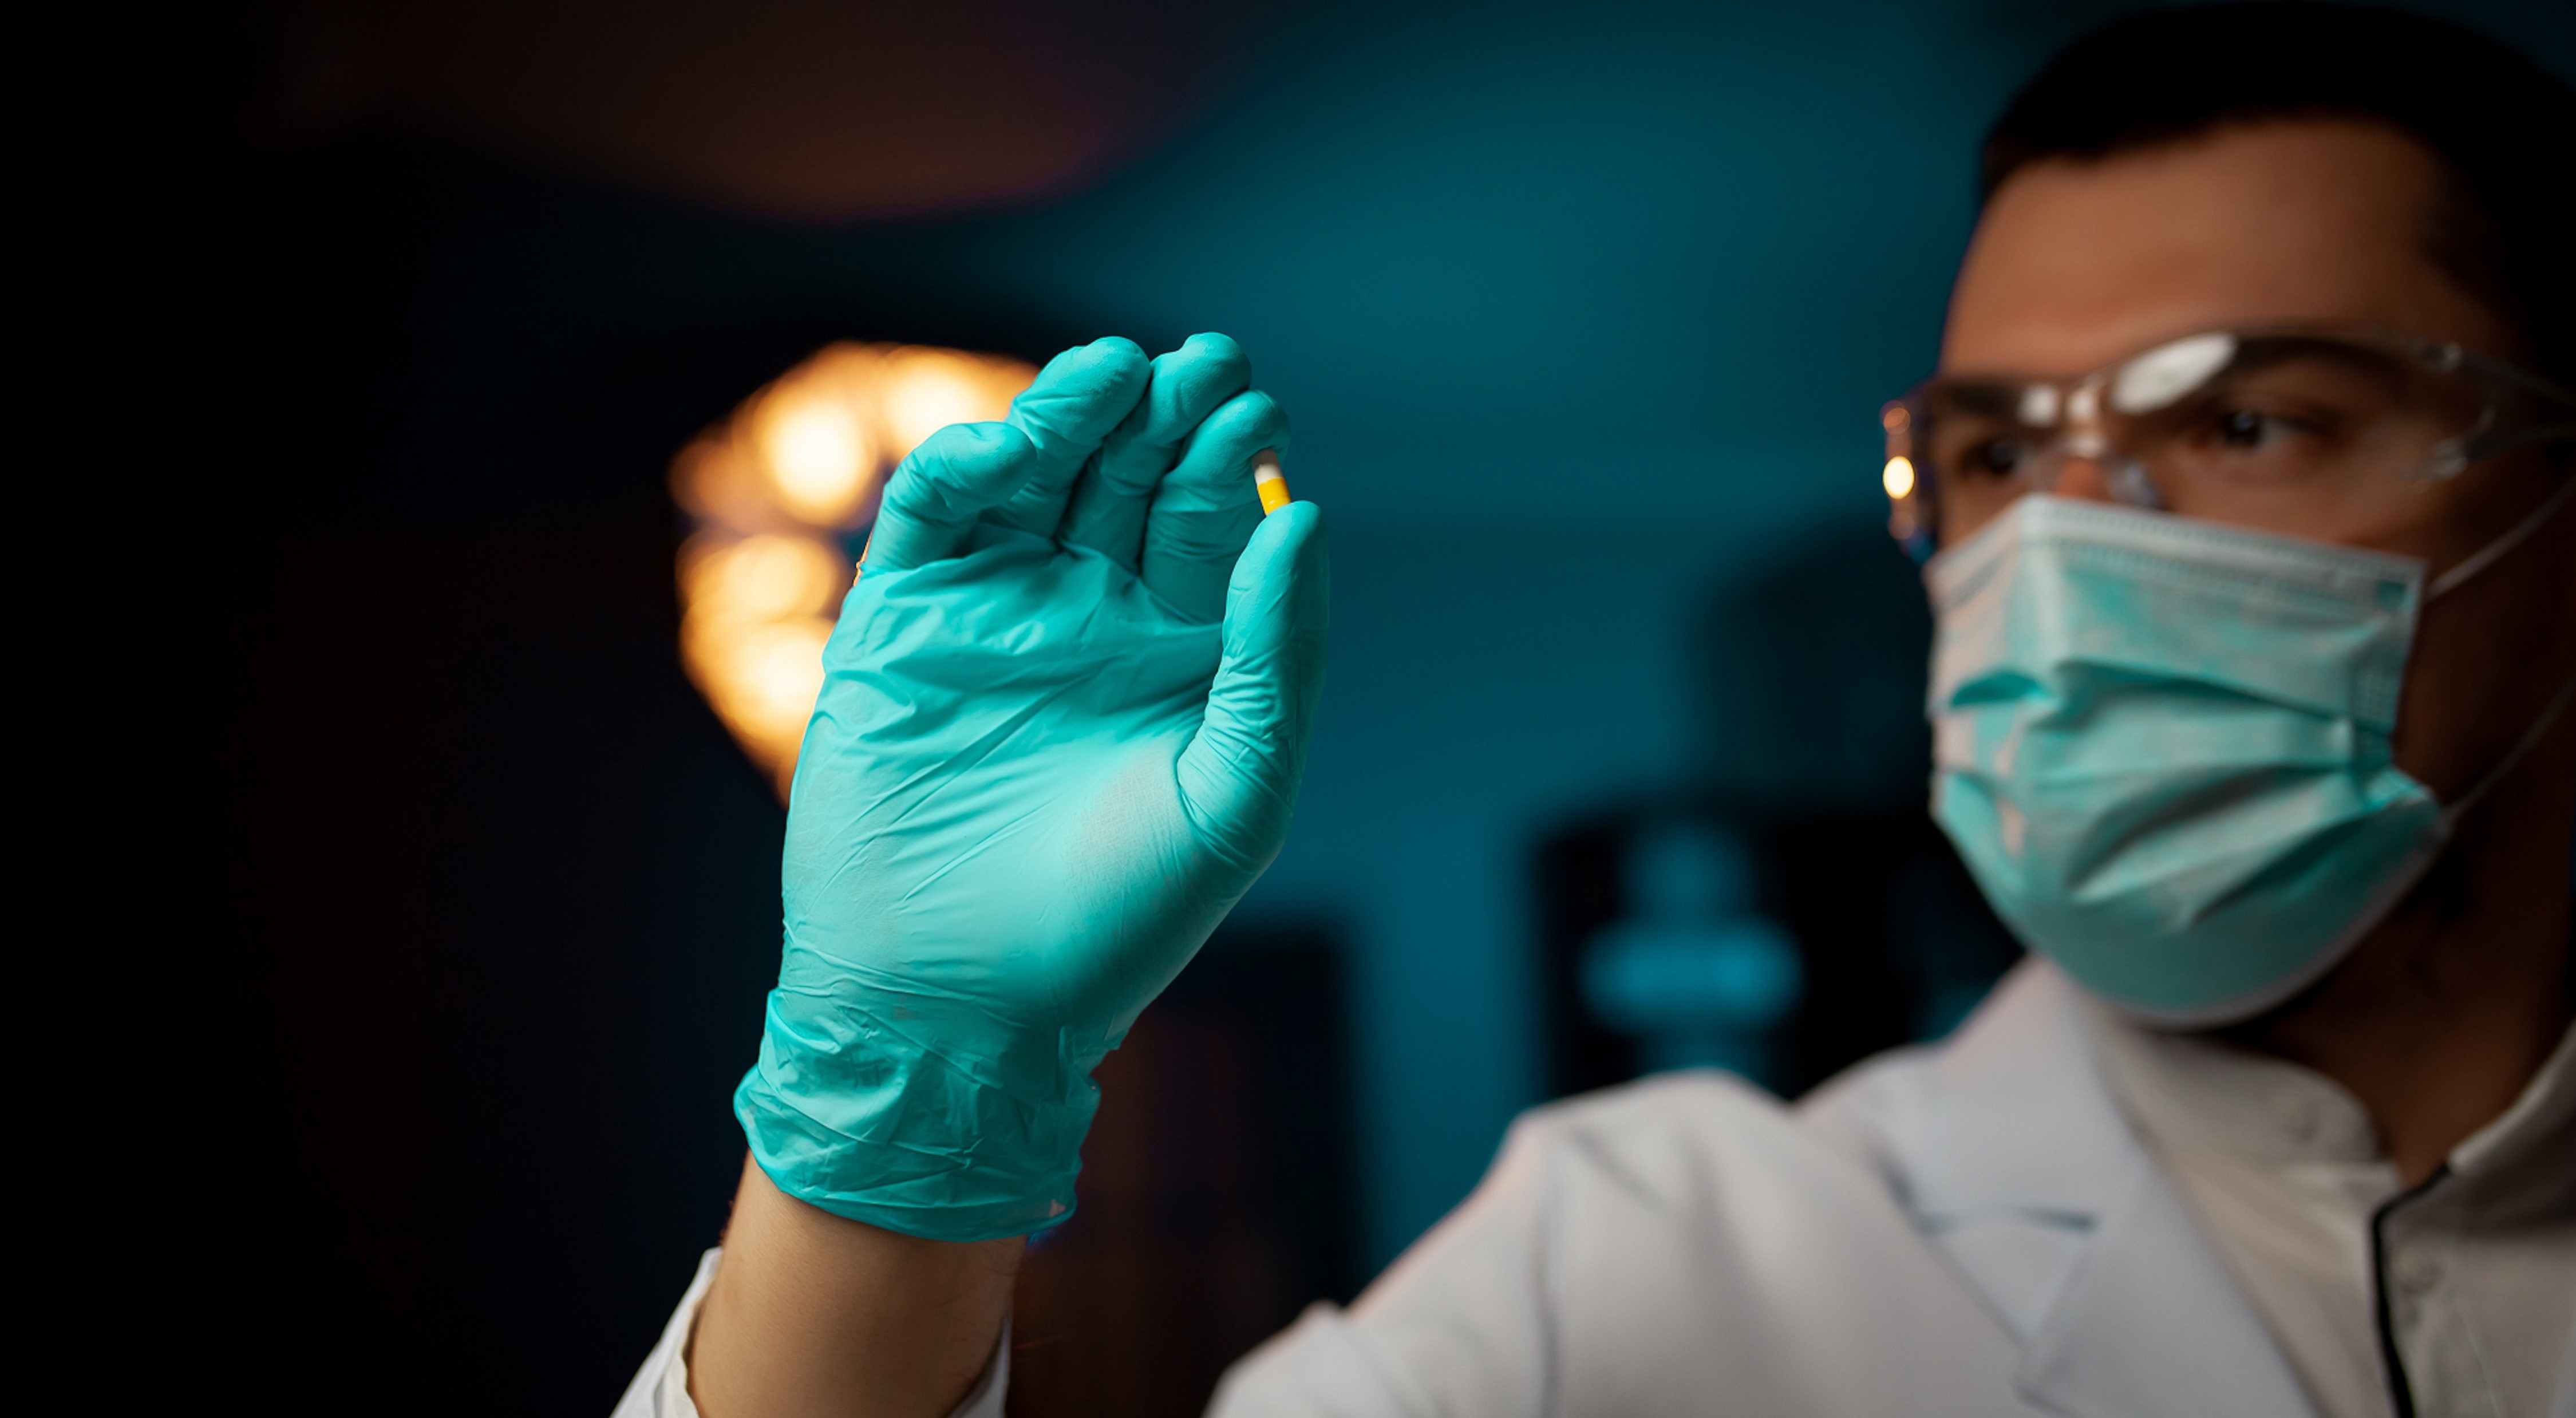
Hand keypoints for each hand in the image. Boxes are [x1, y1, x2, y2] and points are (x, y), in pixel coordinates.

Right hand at [734, 334, 1327, 1240]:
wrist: (958, 1007)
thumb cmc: (1114, 924)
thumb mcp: (1233, 796)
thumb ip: (1278, 661)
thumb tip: (1307, 521)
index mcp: (1176, 653)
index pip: (1211, 521)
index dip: (1232, 459)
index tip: (1258, 411)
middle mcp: (1087, 618)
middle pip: (1129, 476)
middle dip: (1167, 413)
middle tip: (1204, 359)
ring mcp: (992, 614)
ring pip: (1036, 474)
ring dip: (1072, 412)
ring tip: (1119, 370)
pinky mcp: (900, 626)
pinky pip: (933, 519)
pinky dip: (965, 468)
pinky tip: (1013, 449)